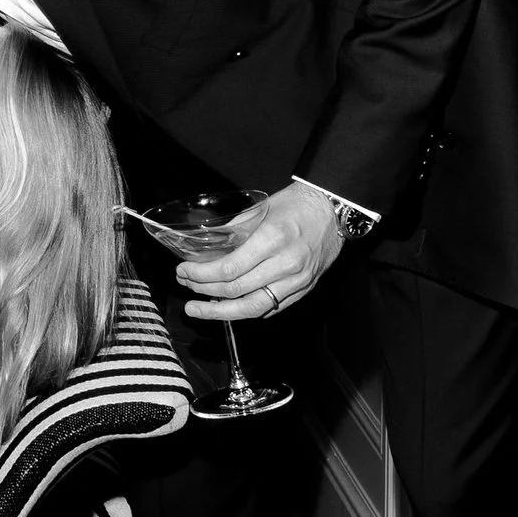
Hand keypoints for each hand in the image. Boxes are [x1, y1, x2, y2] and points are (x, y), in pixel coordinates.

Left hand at [173, 178, 346, 320]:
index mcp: (272, 239)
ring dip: (220, 311)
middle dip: (203, 290)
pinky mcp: (303, 290)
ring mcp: (297, 281)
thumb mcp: (260, 209)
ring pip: (252, 307)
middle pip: (236, 290)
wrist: (333, 210)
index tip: (184, 271)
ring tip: (197, 309)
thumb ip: (233, 231)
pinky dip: (245, 311)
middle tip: (185, 286)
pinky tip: (226, 308)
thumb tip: (204, 247)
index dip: (201, 274)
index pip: (229, 268)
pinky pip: (269, 308)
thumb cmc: (297, 205)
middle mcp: (286, 264)